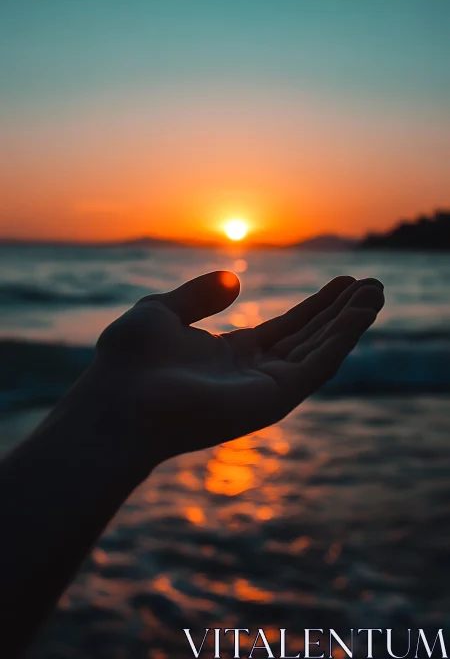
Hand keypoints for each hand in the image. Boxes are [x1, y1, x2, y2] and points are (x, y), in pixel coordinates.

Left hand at [88, 271, 383, 472]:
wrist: (120, 399)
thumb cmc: (130, 361)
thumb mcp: (162, 311)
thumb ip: (199, 296)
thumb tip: (234, 281)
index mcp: (230, 356)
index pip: (285, 328)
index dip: (316, 306)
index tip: (343, 282)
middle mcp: (253, 375)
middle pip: (310, 338)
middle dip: (341, 312)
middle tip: (373, 283)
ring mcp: (265, 390)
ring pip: (320, 351)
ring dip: (350, 322)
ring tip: (377, 291)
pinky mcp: (274, 399)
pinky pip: (318, 364)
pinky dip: (342, 337)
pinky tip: (360, 311)